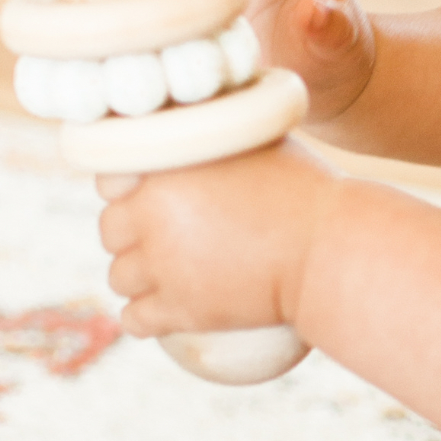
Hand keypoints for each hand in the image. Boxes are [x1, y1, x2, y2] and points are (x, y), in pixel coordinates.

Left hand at [97, 141, 338, 339]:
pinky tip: (160, 313)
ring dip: (138, 278)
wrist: (332, 250)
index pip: (108, 180)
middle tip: (167, 239)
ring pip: (119, 277)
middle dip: (133, 235)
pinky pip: (134, 320)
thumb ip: (212, 131)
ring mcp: (163, 264)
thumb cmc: (305, 189)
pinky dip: (144, 319)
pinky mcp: (180, 309)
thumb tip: (195, 120)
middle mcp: (152, 212)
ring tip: (168, 276)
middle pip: (110, 230)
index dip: (127, 190)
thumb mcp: (255, 137)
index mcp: (164, 165)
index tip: (150, 198)